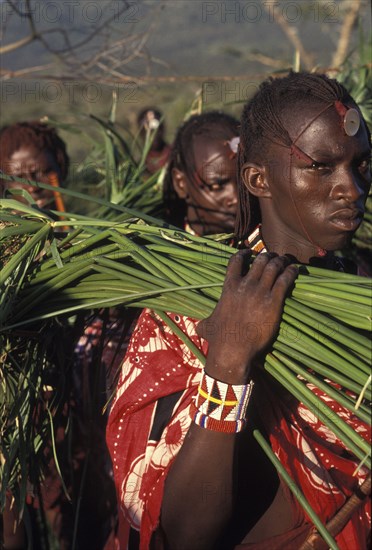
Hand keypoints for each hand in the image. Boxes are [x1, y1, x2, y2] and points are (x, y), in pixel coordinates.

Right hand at [197, 250, 297, 382]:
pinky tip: (295, 271)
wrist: (233, 350)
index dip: (244, 254)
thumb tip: (198, 327)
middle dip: (268, 256)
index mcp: (229, 287)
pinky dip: (291, 272)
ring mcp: (260, 292)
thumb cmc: (219, 340)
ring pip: (273, 266)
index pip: (236, 260)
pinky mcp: (274, 302)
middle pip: (260, 260)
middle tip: (273, 258)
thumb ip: (204, 322)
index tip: (250, 253)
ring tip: (286, 261)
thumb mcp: (207, 326)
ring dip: (281, 261)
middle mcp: (245, 286)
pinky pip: (285, 280)